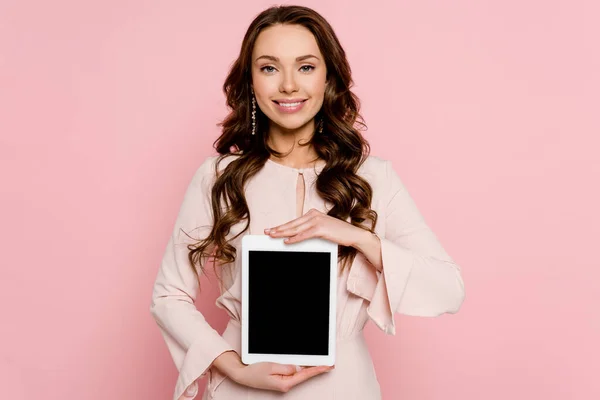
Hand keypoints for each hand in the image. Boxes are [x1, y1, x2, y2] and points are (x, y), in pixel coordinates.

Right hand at [213, 350, 333, 392]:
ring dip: (308, 367)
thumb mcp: (271, 367)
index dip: (317, 370)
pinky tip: (304, 364)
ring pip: (299, 373)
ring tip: (320, 362)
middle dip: (316, 368)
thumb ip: (287, 367)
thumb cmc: (254, 372)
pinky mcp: (280, 378)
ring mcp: (283, 382)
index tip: (328, 366)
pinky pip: (292, 372)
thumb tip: (299, 367)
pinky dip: (300, 367)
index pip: (305, 375)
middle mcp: (286, 384)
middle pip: (304, 375)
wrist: (243, 375)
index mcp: (285, 383)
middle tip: (329, 363)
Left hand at [265, 208, 368, 246]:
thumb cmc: (338, 233)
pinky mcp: (321, 228)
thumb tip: (295, 235)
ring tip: (273, 236)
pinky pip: (304, 234)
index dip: (282, 226)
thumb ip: (310, 229)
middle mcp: (313, 215)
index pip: (294, 221)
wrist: (353, 234)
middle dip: (278, 229)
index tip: (272, 229)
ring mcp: (317, 221)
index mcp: (312, 213)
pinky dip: (295, 238)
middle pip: (292, 224)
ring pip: (296, 228)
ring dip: (283, 233)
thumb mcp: (322, 229)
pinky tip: (287, 241)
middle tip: (267, 232)